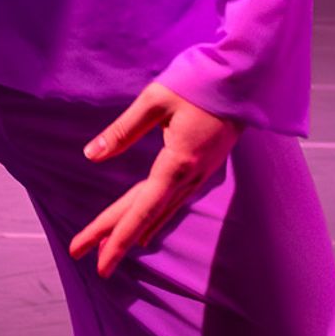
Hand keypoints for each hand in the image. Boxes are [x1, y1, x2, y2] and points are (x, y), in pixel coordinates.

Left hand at [68, 82, 241, 276]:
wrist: (248, 74)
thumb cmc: (201, 80)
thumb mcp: (155, 100)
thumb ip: (123, 131)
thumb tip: (91, 155)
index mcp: (178, 163)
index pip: (140, 210)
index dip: (115, 237)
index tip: (95, 261)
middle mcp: (191, 176)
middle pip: (147, 215)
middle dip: (115, 238)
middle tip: (86, 258)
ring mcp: (200, 173)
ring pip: (160, 210)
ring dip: (134, 230)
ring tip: (110, 249)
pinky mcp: (204, 166)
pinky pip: (174, 201)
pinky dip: (155, 217)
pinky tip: (148, 227)